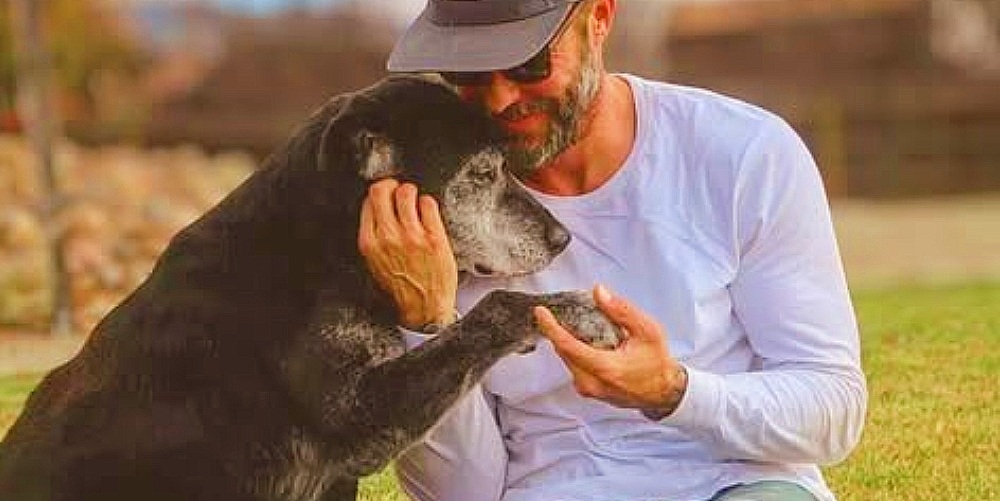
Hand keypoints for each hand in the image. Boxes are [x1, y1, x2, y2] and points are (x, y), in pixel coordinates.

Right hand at [358, 179, 457, 330]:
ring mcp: (413, 236)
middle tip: (398, 190)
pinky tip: (426, 211)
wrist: (424, 308)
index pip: (368, 201)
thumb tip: (376, 210)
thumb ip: (374, 236)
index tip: (384, 195)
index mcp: (370, 243)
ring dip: (411, 192)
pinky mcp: (434, 237)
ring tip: (413, 200)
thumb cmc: (401, 288)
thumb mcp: (375, 263)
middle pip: (383, 190)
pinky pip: (428, 204)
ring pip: (407, 192)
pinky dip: (427, 203)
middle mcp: (389, 237)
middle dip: (391, 186)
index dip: (378, 194)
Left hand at [534, 285, 687, 417]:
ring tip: (586, 329)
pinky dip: (576, 352)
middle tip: (565, 313)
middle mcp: (592, 382)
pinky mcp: (588, 391)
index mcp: (605, 368)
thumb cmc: (657, 363)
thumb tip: (599, 292)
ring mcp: (588, 389)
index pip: (568, 346)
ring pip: (567, 359)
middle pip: (564, 351)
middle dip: (561, 330)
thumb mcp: (647, 331)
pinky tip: (591, 344)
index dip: (551, 327)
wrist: (663, 392)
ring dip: (569, 341)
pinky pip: (573, 366)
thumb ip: (622, 310)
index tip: (541, 312)